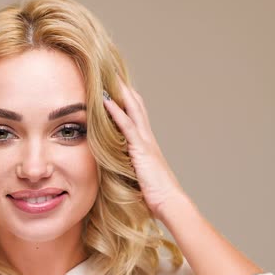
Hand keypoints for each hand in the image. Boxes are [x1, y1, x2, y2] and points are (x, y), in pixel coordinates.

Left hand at [102, 75, 187, 217]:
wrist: (168, 202)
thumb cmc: (155, 194)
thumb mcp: (139, 176)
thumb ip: (130, 166)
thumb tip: (117, 166)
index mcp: (147, 143)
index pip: (137, 115)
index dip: (128, 100)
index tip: (117, 86)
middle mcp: (147, 138)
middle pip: (136, 105)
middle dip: (124, 88)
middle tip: (113, 72)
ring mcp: (145, 141)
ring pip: (132, 109)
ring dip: (120, 92)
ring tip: (108, 77)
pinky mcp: (141, 149)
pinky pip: (127, 125)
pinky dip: (116, 112)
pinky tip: (106, 101)